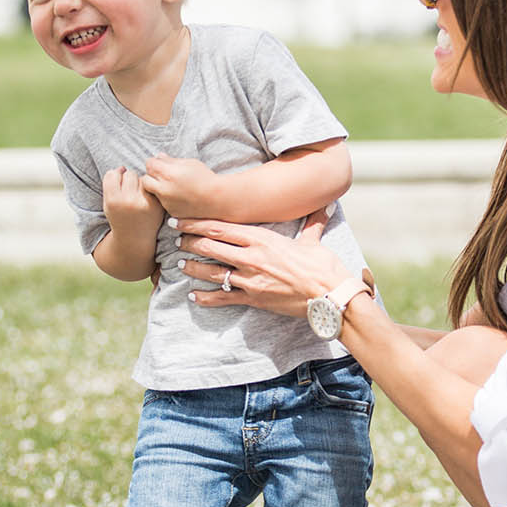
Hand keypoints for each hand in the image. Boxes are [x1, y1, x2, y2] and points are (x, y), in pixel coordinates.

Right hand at [102, 166, 164, 236]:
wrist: (135, 238)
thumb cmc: (119, 217)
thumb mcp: (107, 202)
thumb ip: (110, 184)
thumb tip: (123, 168)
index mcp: (113, 200)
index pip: (113, 173)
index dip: (115, 177)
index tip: (117, 184)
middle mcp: (129, 201)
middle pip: (129, 173)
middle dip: (128, 179)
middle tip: (128, 191)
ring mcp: (145, 203)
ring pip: (142, 178)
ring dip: (139, 183)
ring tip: (137, 196)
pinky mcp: (157, 204)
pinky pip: (152, 186)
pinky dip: (149, 190)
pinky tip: (146, 200)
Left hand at [140, 156, 220, 218]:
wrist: (216, 199)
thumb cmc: (205, 178)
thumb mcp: (189, 163)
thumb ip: (171, 160)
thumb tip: (158, 157)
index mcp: (167, 173)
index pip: (149, 164)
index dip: (154, 163)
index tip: (160, 164)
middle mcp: (163, 189)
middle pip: (145, 179)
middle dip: (151, 176)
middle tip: (162, 176)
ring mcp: (166, 202)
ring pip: (153, 193)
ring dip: (158, 188)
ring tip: (173, 186)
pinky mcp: (170, 212)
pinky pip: (163, 203)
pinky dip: (167, 199)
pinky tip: (179, 196)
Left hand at [175, 214, 349, 314]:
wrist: (330, 296)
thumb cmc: (323, 267)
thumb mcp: (314, 241)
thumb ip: (312, 223)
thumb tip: (326, 207)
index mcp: (263, 239)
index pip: (220, 227)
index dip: (196, 223)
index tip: (180, 220)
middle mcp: (252, 257)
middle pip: (211, 247)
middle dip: (189, 243)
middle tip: (175, 240)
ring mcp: (251, 280)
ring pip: (213, 272)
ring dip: (194, 268)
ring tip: (180, 264)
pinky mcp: (254, 300)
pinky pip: (224, 299)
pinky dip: (207, 298)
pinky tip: (194, 296)